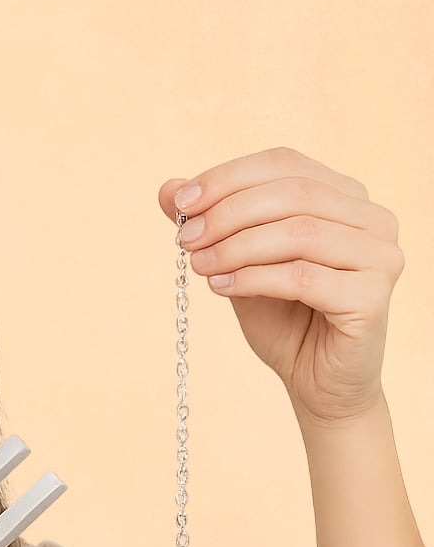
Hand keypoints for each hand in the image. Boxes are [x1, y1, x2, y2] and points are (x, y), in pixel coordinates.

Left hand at [158, 147, 404, 424]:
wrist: (315, 383)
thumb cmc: (282, 320)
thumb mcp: (237, 264)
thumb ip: (210, 225)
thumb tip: (166, 188)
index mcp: (344, 197)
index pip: (285, 163)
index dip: (228, 178)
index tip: (179, 202)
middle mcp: (372, 218)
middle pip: (293, 192)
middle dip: (228, 213)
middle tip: (185, 239)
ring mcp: (379, 256)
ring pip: (298, 232)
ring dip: (236, 246)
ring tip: (199, 266)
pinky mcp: (371, 297)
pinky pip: (303, 277)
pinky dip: (253, 279)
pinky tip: (221, 288)